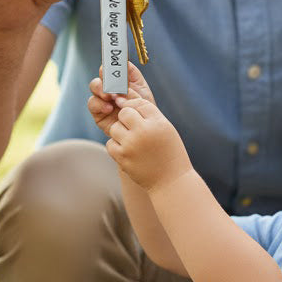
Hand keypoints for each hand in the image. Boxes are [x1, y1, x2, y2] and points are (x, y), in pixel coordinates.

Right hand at [87, 62, 154, 134]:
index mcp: (118, 80)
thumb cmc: (145, 109)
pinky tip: (109, 108)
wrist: (145, 130)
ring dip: (100, 90)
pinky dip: (99, 104)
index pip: (109, 68)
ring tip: (110, 97)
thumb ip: (132, 76)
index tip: (109, 66)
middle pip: (100, 75)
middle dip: (103, 79)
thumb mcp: (142, 90)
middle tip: (110, 84)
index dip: (107, 64)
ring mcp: (102, 100)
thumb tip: (124, 61)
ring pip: (94, 88)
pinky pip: (93, 104)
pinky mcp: (98, 113)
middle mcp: (108, 88)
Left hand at [95, 73, 191, 191]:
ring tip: (134, 142)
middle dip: (127, 119)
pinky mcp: (122, 158)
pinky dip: (117, 146)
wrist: (171, 182)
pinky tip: (129, 152)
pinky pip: (110, 143)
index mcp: (157, 122)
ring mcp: (131, 145)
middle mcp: (143, 132)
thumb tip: (120, 99)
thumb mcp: (164, 127)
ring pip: (115, 128)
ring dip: (121, 133)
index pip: (138, 103)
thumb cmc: (169, 151)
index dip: (136, 108)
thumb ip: (146, 112)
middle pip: (124, 113)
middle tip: (136, 129)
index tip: (140, 117)